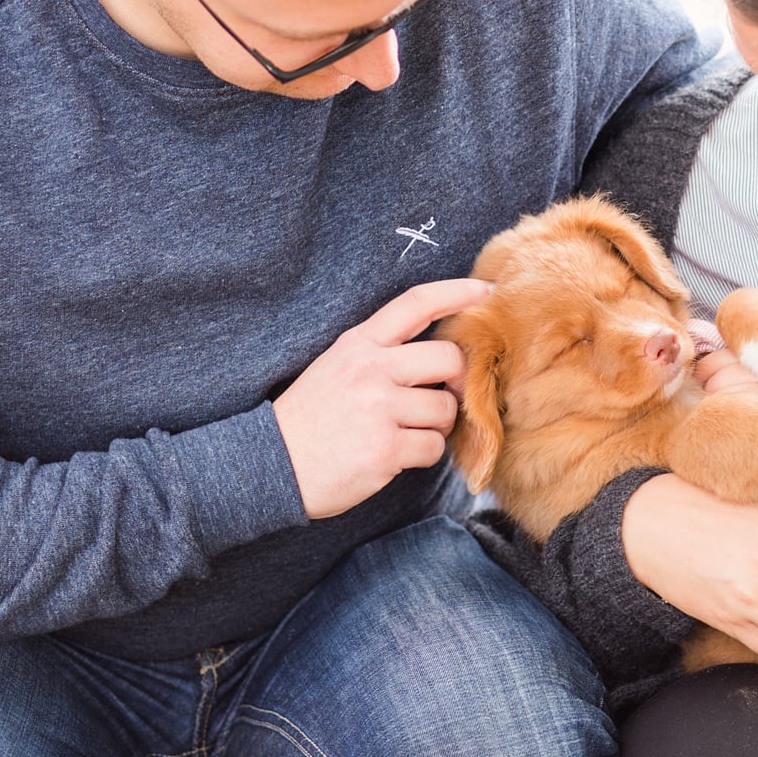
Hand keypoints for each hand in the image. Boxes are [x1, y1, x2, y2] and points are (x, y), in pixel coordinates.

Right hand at [273, 278, 490, 518]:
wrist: (270, 467)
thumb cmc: (310, 419)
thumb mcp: (336, 367)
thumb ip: (382, 355)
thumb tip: (444, 357)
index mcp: (358, 344)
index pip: (415, 304)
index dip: (456, 292)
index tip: (486, 289)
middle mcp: (370, 369)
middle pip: (450, 359)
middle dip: (455, 382)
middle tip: (439, 398)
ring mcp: (378, 409)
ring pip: (446, 409)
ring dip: (436, 426)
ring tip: (404, 433)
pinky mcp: (385, 449)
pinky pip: (434, 447)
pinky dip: (423, 455)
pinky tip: (396, 456)